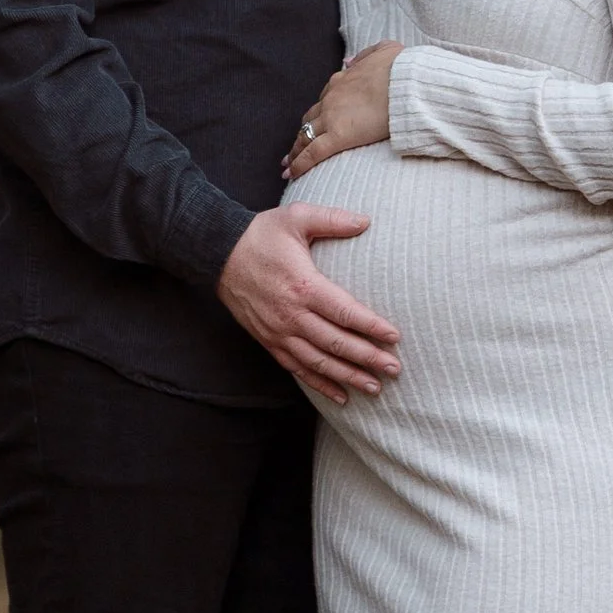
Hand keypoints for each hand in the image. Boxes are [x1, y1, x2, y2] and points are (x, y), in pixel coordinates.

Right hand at [217, 202, 399, 405]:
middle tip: (394, 369)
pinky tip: (341, 395)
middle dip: (367, 359)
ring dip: (348, 377)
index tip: (394, 337)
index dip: (371, 327)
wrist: (218, 253)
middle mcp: (292, 315)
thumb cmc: (261, 234)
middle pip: (336, 344)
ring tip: (375, 387)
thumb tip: (366, 221)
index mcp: (303, 286)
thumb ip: (332, 219)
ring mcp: (279, 332)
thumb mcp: (296, 217)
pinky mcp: (269, 341)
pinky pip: (298, 369)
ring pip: (318, 362)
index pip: (345, 312)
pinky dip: (320, 384)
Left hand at [282, 41, 401, 179]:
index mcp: (342, 81)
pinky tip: (292, 174)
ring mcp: (332, 117)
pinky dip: (300, 164)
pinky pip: (313, 153)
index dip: (318, 114)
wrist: (405, 83)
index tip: (314, 123)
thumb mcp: (385, 51)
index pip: (324, 100)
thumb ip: (365, 55)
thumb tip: (349, 61)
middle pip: (310, 119)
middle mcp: (331, 99)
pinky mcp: (338, 136)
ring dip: (295, 151)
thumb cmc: (401, 69)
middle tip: (294, 148)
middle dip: (302, 133)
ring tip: (288, 165)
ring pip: (306, 136)